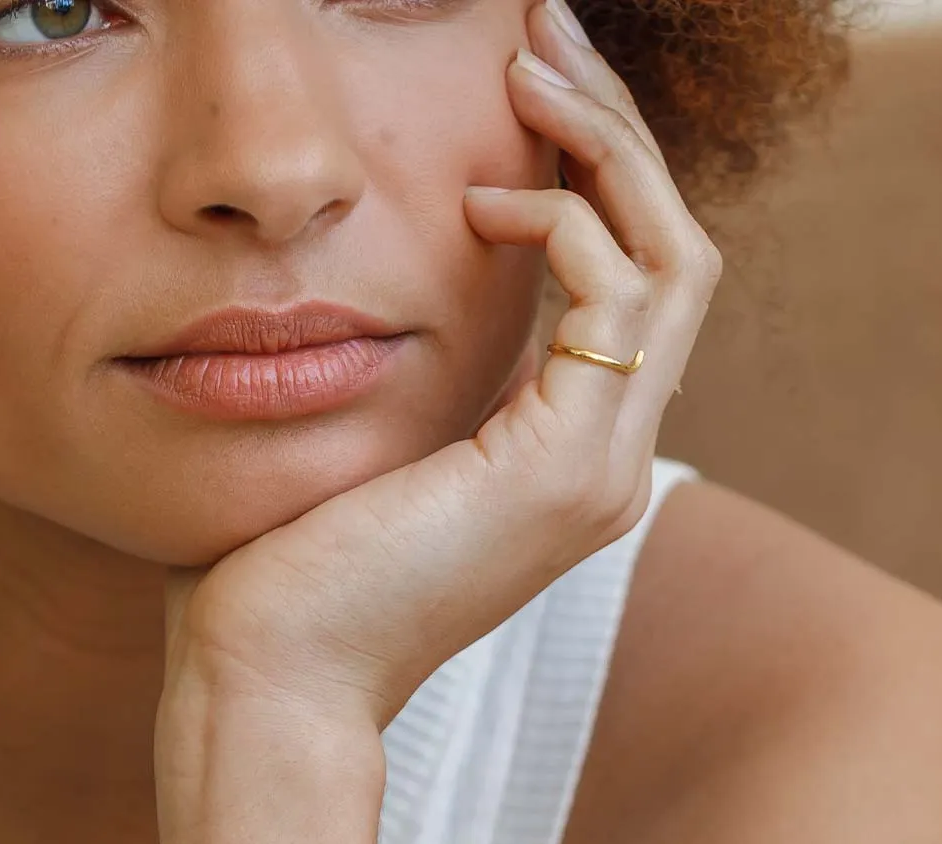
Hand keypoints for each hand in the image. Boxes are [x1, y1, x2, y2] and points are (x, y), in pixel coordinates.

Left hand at [161, 0, 721, 741]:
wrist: (267, 681)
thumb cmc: (276, 574)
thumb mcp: (356, 436)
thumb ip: (406, 363)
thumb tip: (381, 272)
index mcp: (559, 454)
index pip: (626, 281)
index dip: (590, 168)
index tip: (520, 80)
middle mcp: (604, 462)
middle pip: (673, 249)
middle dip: (613, 127)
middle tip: (542, 29)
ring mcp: (600, 470)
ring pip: (674, 256)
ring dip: (605, 146)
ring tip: (525, 69)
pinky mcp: (566, 469)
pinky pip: (619, 294)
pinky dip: (564, 222)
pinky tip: (484, 202)